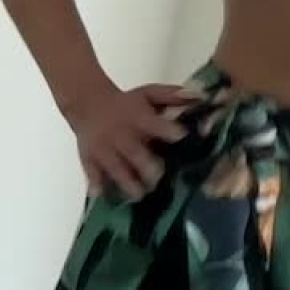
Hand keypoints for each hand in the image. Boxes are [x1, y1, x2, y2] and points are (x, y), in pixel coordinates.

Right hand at [63, 82, 193, 198]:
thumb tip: (200, 96)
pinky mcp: (89, 158)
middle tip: (158, 178)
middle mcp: (120, 133)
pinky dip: (97, 184)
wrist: (88, 103)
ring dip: (127, 182)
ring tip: (139, 194)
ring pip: (115, 167)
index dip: (167, 130)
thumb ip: (172, 95)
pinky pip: (92, 172)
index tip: (181, 137)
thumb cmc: (127, 104)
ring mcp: (103, 148)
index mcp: (137, 117)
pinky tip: (103, 195)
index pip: (153, 123)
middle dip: (147, 167)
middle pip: (134, 152)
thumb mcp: (148, 94)